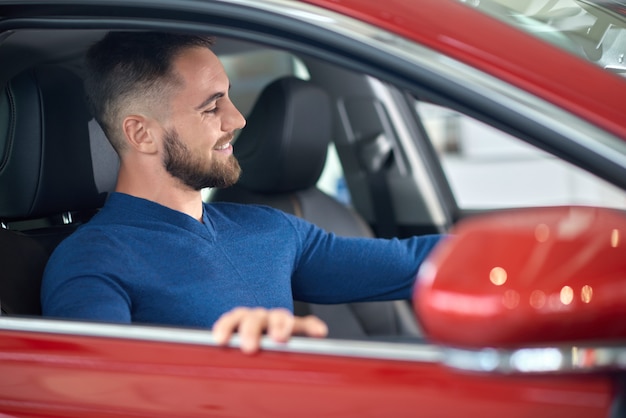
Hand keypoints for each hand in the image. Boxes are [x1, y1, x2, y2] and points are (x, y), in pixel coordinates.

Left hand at [212, 307, 327, 353]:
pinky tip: (319, 333)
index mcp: (242, 321)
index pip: (233, 319)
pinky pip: (306, 323)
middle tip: (248, 347)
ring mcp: (279, 321)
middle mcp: (260, 318)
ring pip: (279, 316)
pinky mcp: (298, 327)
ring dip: (279, 326)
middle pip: (254, 317)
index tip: (219, 340)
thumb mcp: (235, 357)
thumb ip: (228, 362)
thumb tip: (209, 386)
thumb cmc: (248, 357)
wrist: (265, 349)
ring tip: (280, 338)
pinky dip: (312, 327)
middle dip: (250, 330)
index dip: (226, 327)